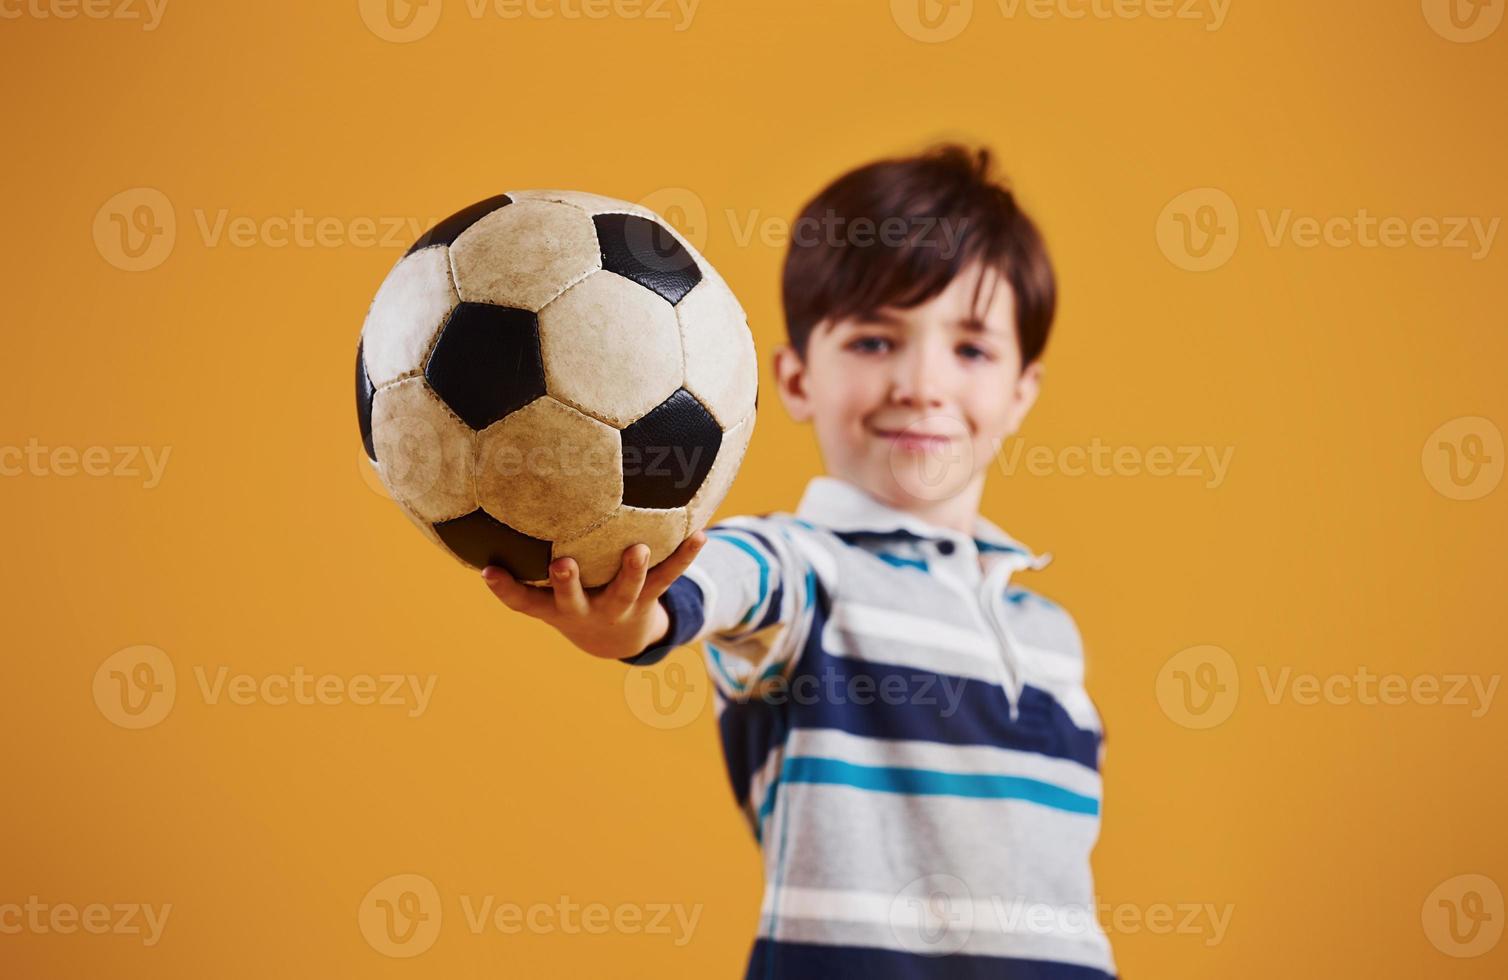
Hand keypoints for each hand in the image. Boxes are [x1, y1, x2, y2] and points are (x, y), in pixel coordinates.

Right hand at [480, 532, 707, 660]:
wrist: (616, 642)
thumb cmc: (573, 600)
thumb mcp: (546, 589)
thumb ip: (524, 557)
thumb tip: (493, 506)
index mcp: (556, 608)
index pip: (524, 602)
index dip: (505, 589)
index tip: (489, 571)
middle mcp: (585, 610)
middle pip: (574, 599)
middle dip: (567, 583)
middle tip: (562, 563)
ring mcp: (619, 606)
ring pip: (626, 591)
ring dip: (632, 571)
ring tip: (638, 550)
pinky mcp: (648, 598)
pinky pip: (668, 577)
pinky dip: (684, 556)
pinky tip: (700, 535)